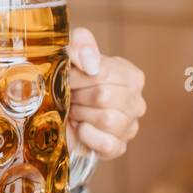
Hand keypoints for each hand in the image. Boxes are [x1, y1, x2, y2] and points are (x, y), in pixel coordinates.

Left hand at [66, 27, 145, 159]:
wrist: (56, 117)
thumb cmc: (69, 85)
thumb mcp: (71, 57)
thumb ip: (80, 45)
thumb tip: (90, 63)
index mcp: (131, 76)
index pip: (102, 73)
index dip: (77, 77)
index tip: (67, 79)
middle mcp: (137, 102)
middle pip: (104, 96)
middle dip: (78, 97)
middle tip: (69, 97)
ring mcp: (130, 127)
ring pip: (107, 119)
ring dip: (82, 115)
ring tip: (74, 112)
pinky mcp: (118, 147)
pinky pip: (107, 143)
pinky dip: (88, 137)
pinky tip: (81, 129)